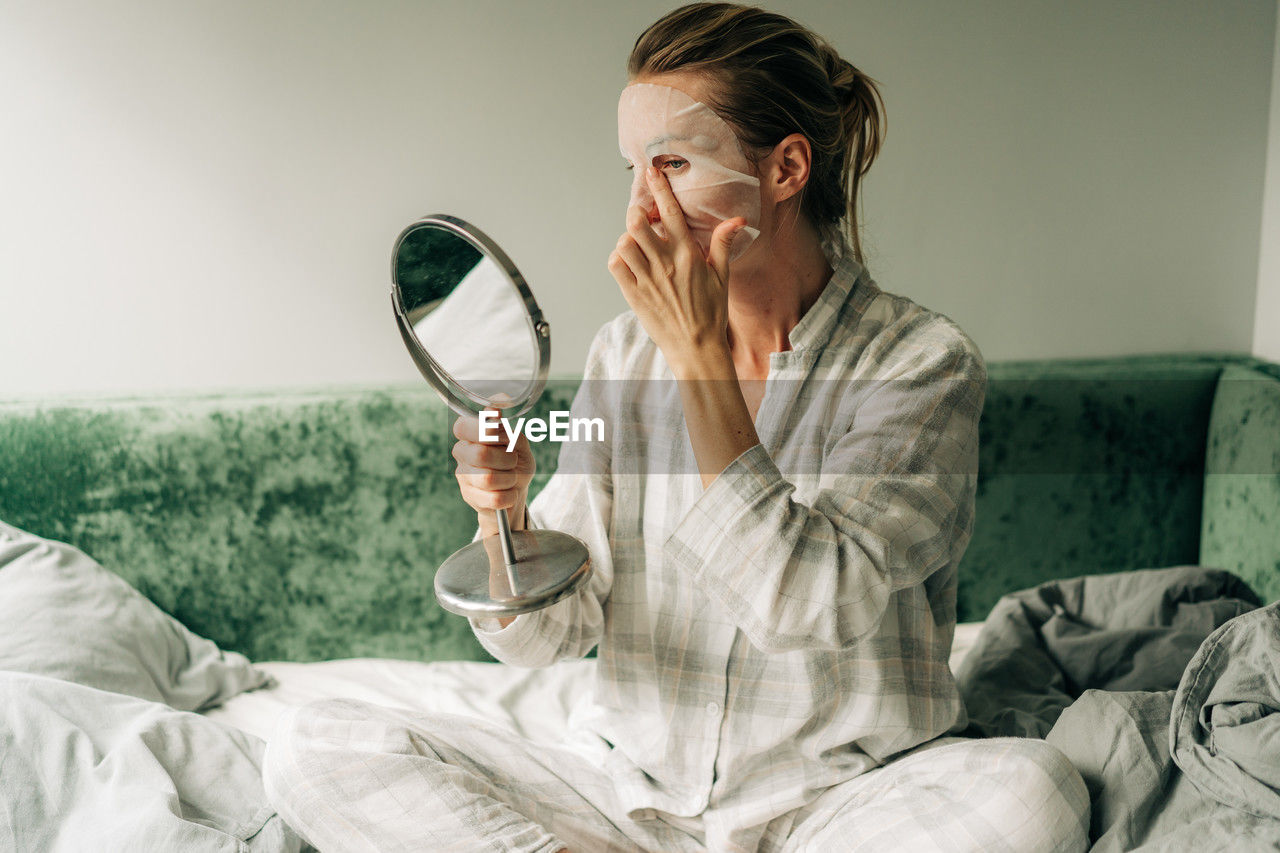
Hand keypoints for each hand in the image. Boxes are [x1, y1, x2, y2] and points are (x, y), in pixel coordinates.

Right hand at [452, 412, 534, 535]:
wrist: (516, 491)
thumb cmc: (515, 463)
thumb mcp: (518, 442)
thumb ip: (506, 426)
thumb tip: (495, 406)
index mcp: (470, 434)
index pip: (462, 427)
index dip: (485, 431)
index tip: (503, 437)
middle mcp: (461, 454)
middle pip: (480, 454)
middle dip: (507, 459)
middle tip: (513, 461)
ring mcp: (463, 476)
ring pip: (488, 479)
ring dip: (510, 478)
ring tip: (511, 478)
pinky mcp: (469, 497)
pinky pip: (495, 498)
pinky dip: (510, 496)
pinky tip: (510, 493)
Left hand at [607, 167, 745, 375]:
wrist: (696, 348)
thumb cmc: (711, 313)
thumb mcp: (722, 277)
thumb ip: (723, 244)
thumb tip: (738, 219)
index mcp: (688, 255)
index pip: (669, 212)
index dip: (659, 188)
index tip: (651, 172)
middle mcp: (665, 264)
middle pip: (636, 222)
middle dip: (637, 215)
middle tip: (643, 222)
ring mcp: (647, 279)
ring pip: (623, 242)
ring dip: (627, 238)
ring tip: (637, 246)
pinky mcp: (633, 295)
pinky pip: (616, 265)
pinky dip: (618, 258)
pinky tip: (630, 263)